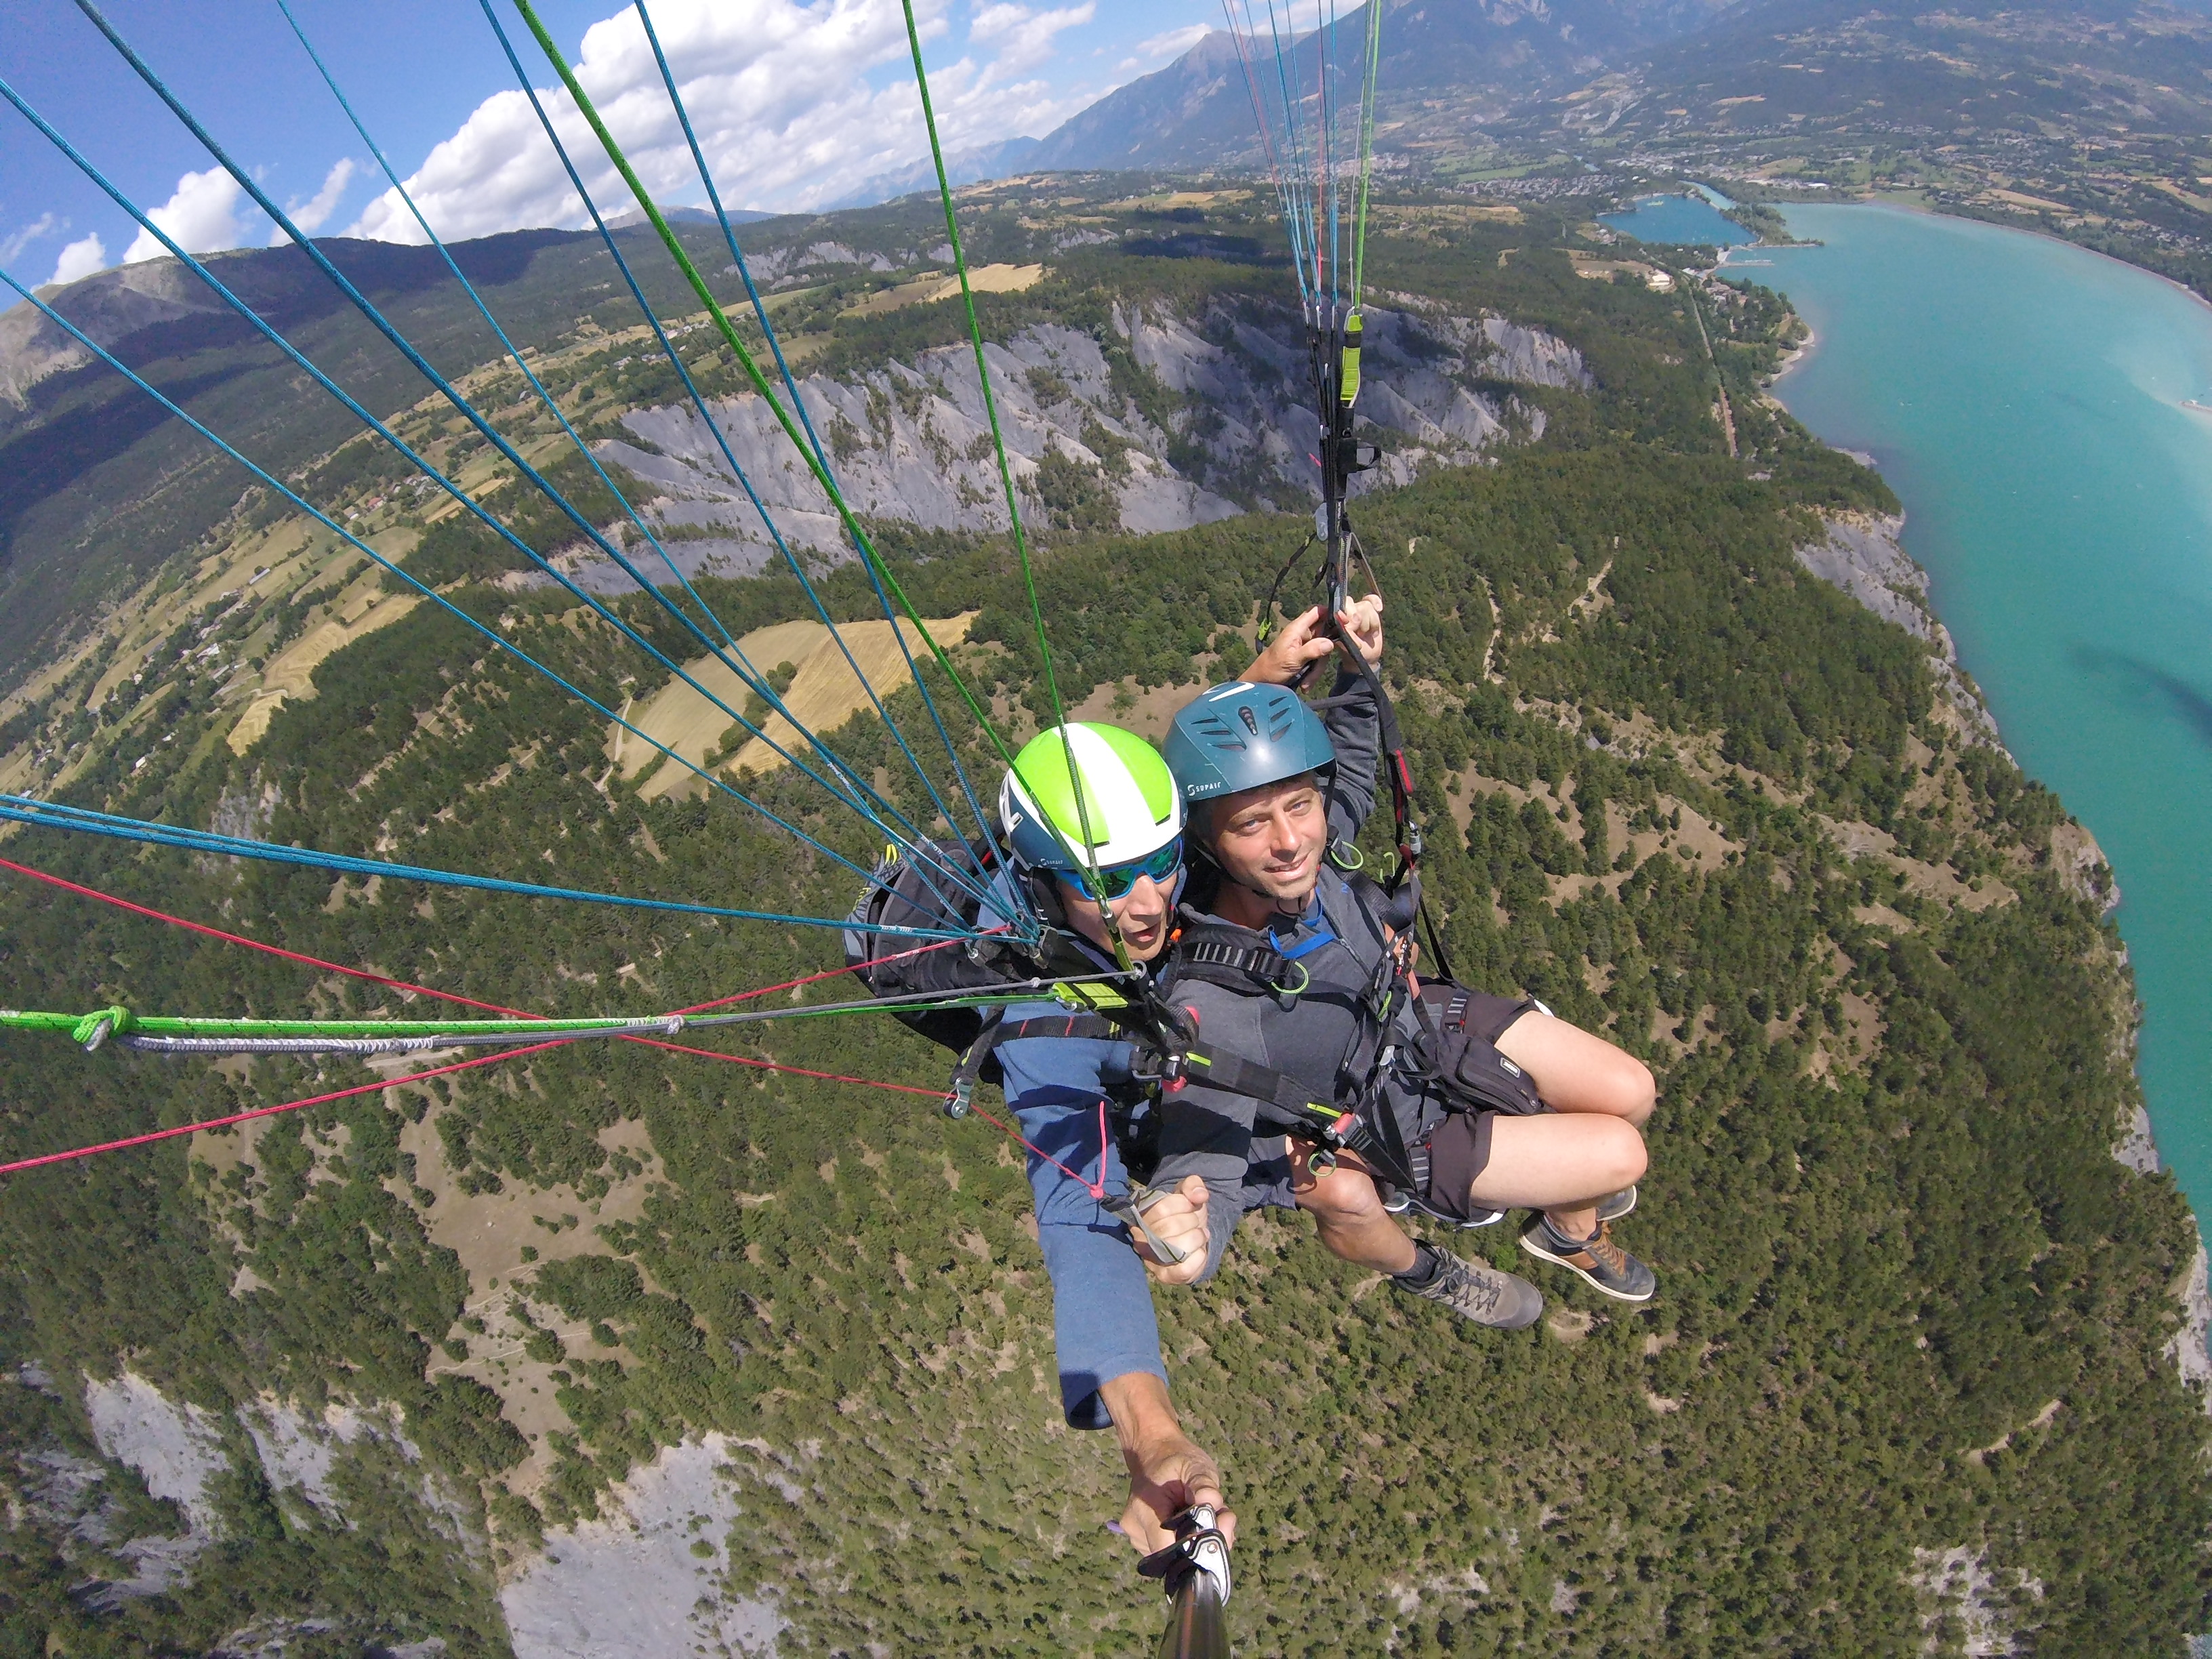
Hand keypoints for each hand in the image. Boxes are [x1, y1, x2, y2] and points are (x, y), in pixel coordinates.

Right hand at [1121, 1428, 1237, 1556]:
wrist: (1153, 1453)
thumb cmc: (1175, 1459)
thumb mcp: (1195, 1465)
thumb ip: (1204, 1485)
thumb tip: (1212, 1504)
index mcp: (1145, 1508)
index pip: (1168, 1549)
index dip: (1196, 1546)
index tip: (1219, 1528)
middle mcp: (1136, 1529)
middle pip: (1174, 1556)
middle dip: (1204, 1542)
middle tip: (1224, 1517)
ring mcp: (1138, 1538)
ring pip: (1175, 1556)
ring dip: (1198, 1541)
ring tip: (1210, 1515)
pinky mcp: (1144, 1542)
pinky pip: (1171, 1550)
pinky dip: (1188, 1541)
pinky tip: (1197, 1522)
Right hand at [1131, 1174, 1210, 1286]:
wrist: (1191, 1239)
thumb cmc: (1185, 1214)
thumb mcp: (1187, 1194)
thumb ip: (1192, 1185)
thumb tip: (1199, 1195)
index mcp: (1142, 1216)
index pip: (1161, 1208)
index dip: (1183, 1204)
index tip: (1191, 1204)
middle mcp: (1141, 1239)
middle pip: (1169, 1227)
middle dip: (1192, 1221)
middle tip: (1196, 1222)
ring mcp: (1151, 1260)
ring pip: (1177, 1248)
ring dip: (1197, 1238)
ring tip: (1199, 1235)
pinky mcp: (1165, 1276)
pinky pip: (1183, 1269)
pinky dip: (1198, 1258)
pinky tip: (1199, 1251)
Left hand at [1244, 596, 1384, 685]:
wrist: (1260, 683)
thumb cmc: (1271, 669)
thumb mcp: (1292, 660)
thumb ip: (1310, 650)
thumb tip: (1330, 642)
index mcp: (1297, 628)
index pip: (1317, 611)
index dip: (1331, 613)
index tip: (1344, 622)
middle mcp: (1302, 634)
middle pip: (1324, 635)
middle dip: (1324, 653)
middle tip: (1317, 668)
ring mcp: (1304, 646)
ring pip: (1322, 651)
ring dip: (1317, 669)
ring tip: (1306, 682)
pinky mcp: (1305, 657)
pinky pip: (1317, 662)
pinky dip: (1313, 674)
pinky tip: (1305, 684)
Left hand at [1336, 591, 1383, 666]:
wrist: (1365, 657)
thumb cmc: (1352, 653)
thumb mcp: (1347, 647)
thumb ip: (1347, 634)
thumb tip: (1352, 619)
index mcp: (1331, 620)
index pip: (1336, 607)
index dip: (1345, 613)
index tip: (1349, 624)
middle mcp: (1342, 612)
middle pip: (1350, 603)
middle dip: (1358, 620)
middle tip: (1359, 633)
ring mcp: (1355, 609)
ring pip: (1364, 605)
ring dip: (1369, 622)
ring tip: (1366, 633)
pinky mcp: (1367, 609)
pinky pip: (1371, 599)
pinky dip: (1376, 603)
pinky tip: (1379, 609)